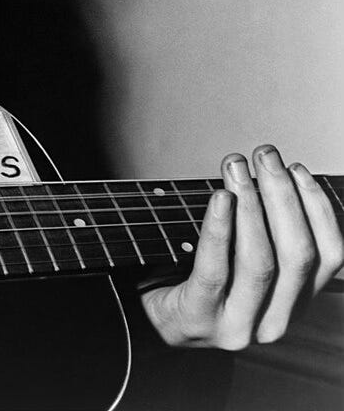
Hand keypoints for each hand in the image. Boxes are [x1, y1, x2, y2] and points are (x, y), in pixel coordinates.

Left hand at [141, 145, 343, 347]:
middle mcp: (277, 321)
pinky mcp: (201, 318)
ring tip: (237, 168)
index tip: (298, 168)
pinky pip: (214, 269)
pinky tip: (219, 198)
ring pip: (261, 261)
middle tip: (264, 156)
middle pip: (298, 254)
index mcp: (296, 302)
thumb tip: (276, 173)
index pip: (330, 256)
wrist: (154, 319)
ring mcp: (239, 325)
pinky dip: (219, 229)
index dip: (318, 208)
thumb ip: (268, 234)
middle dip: (283, 196)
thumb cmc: (199, 278)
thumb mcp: (243, 261)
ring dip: (252, 206)